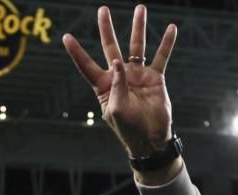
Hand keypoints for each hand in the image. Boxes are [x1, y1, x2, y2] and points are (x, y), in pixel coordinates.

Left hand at [63, 5, 176, 156]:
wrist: (150, 138)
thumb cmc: (129, 129)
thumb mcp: (116, 111)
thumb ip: (116, 86)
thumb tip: (118, 61)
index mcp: (104, 86)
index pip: (87, 65)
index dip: (77, 52)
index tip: (66, 37)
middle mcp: (119, 76)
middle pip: (110, 47)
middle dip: (106, 29)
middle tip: (102, 10)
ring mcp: (137, 75)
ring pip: (137, 46)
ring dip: (138, 27)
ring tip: (140, 9)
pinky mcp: (154, 78)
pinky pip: (161, 57)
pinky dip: (166, 43)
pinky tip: (171, 28)